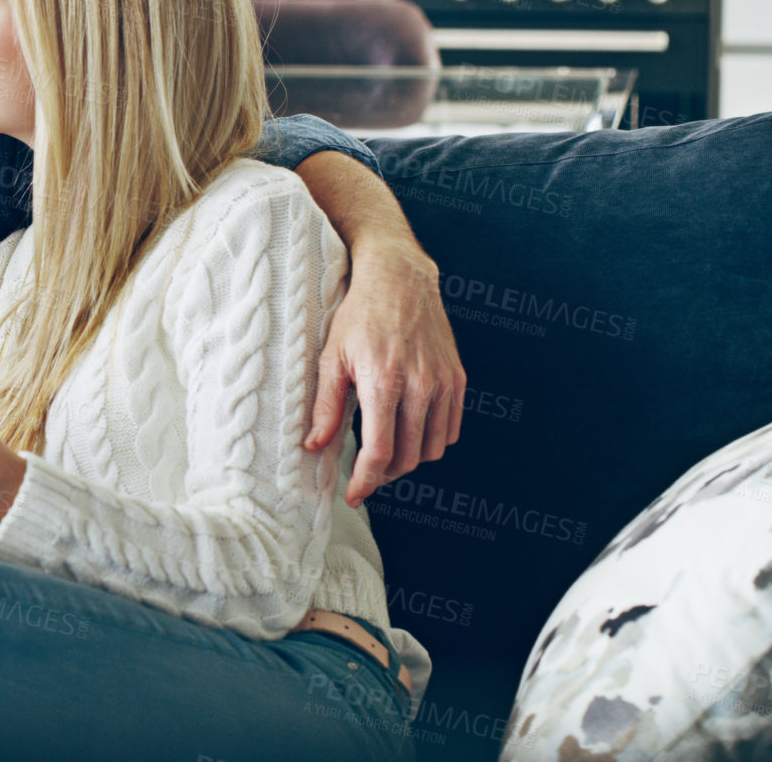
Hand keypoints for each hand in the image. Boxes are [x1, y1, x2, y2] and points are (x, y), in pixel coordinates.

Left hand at [306, 240, 466, 505]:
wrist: (399, 278)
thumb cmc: (359, 315)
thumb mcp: (331, 357)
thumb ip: (326, 406)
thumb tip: (315, 446)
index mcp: (383, 383)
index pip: (379, 452)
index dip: (366, 481)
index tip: (354, 495)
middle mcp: (419, 386)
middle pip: (408, 457)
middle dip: (384, 474)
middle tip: (365, 473)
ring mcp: (442, 383)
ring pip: (433, 448)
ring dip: (409, 460)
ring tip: (386, 453)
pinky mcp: (457, 378)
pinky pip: (450, 428)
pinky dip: (432, 441)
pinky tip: (410, 432)